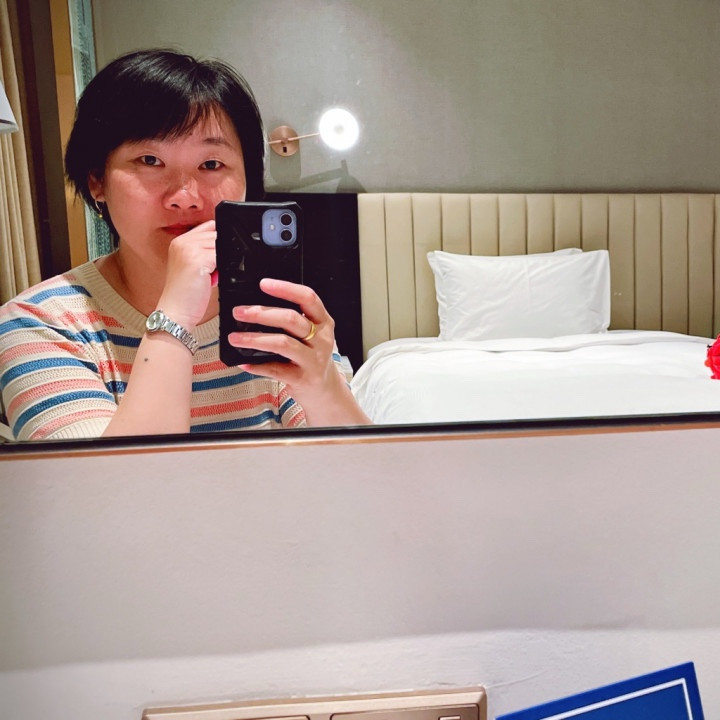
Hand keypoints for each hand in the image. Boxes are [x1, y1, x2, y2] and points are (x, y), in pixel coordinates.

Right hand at [157, 220, 217, 328]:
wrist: (176, 312)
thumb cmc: (186, 295)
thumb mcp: (194, 267)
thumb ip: (206, 252)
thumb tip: (227, 246)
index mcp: (179, 242)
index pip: (209, 227)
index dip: (219, 239)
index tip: (222, 255)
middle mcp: (182, 242)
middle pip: (216, 235)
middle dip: (222, 252)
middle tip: (214, 271)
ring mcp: (188, 249)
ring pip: (220, 245)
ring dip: (222, 261)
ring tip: (211, 276)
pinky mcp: (197, 260)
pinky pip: (221, 256)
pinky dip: (222, 268)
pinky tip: (212, 279)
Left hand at [228, 278, 341, 395]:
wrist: (323, 389)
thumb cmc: (310, 356)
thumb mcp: (310, 335)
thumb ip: (292, 321)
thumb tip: (255, 308)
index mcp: (323, 322)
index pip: (308, 298)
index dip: (286, 289)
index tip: (263, 284)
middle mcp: (321, 339)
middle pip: (291, 319)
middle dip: (262, 314)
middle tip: (239, 312)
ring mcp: (314, 360)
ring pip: (283, 343)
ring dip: (255, 339)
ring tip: (234, 338)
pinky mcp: (303, 379)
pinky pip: (275, 369)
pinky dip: (256, 365)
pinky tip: (243, 362)